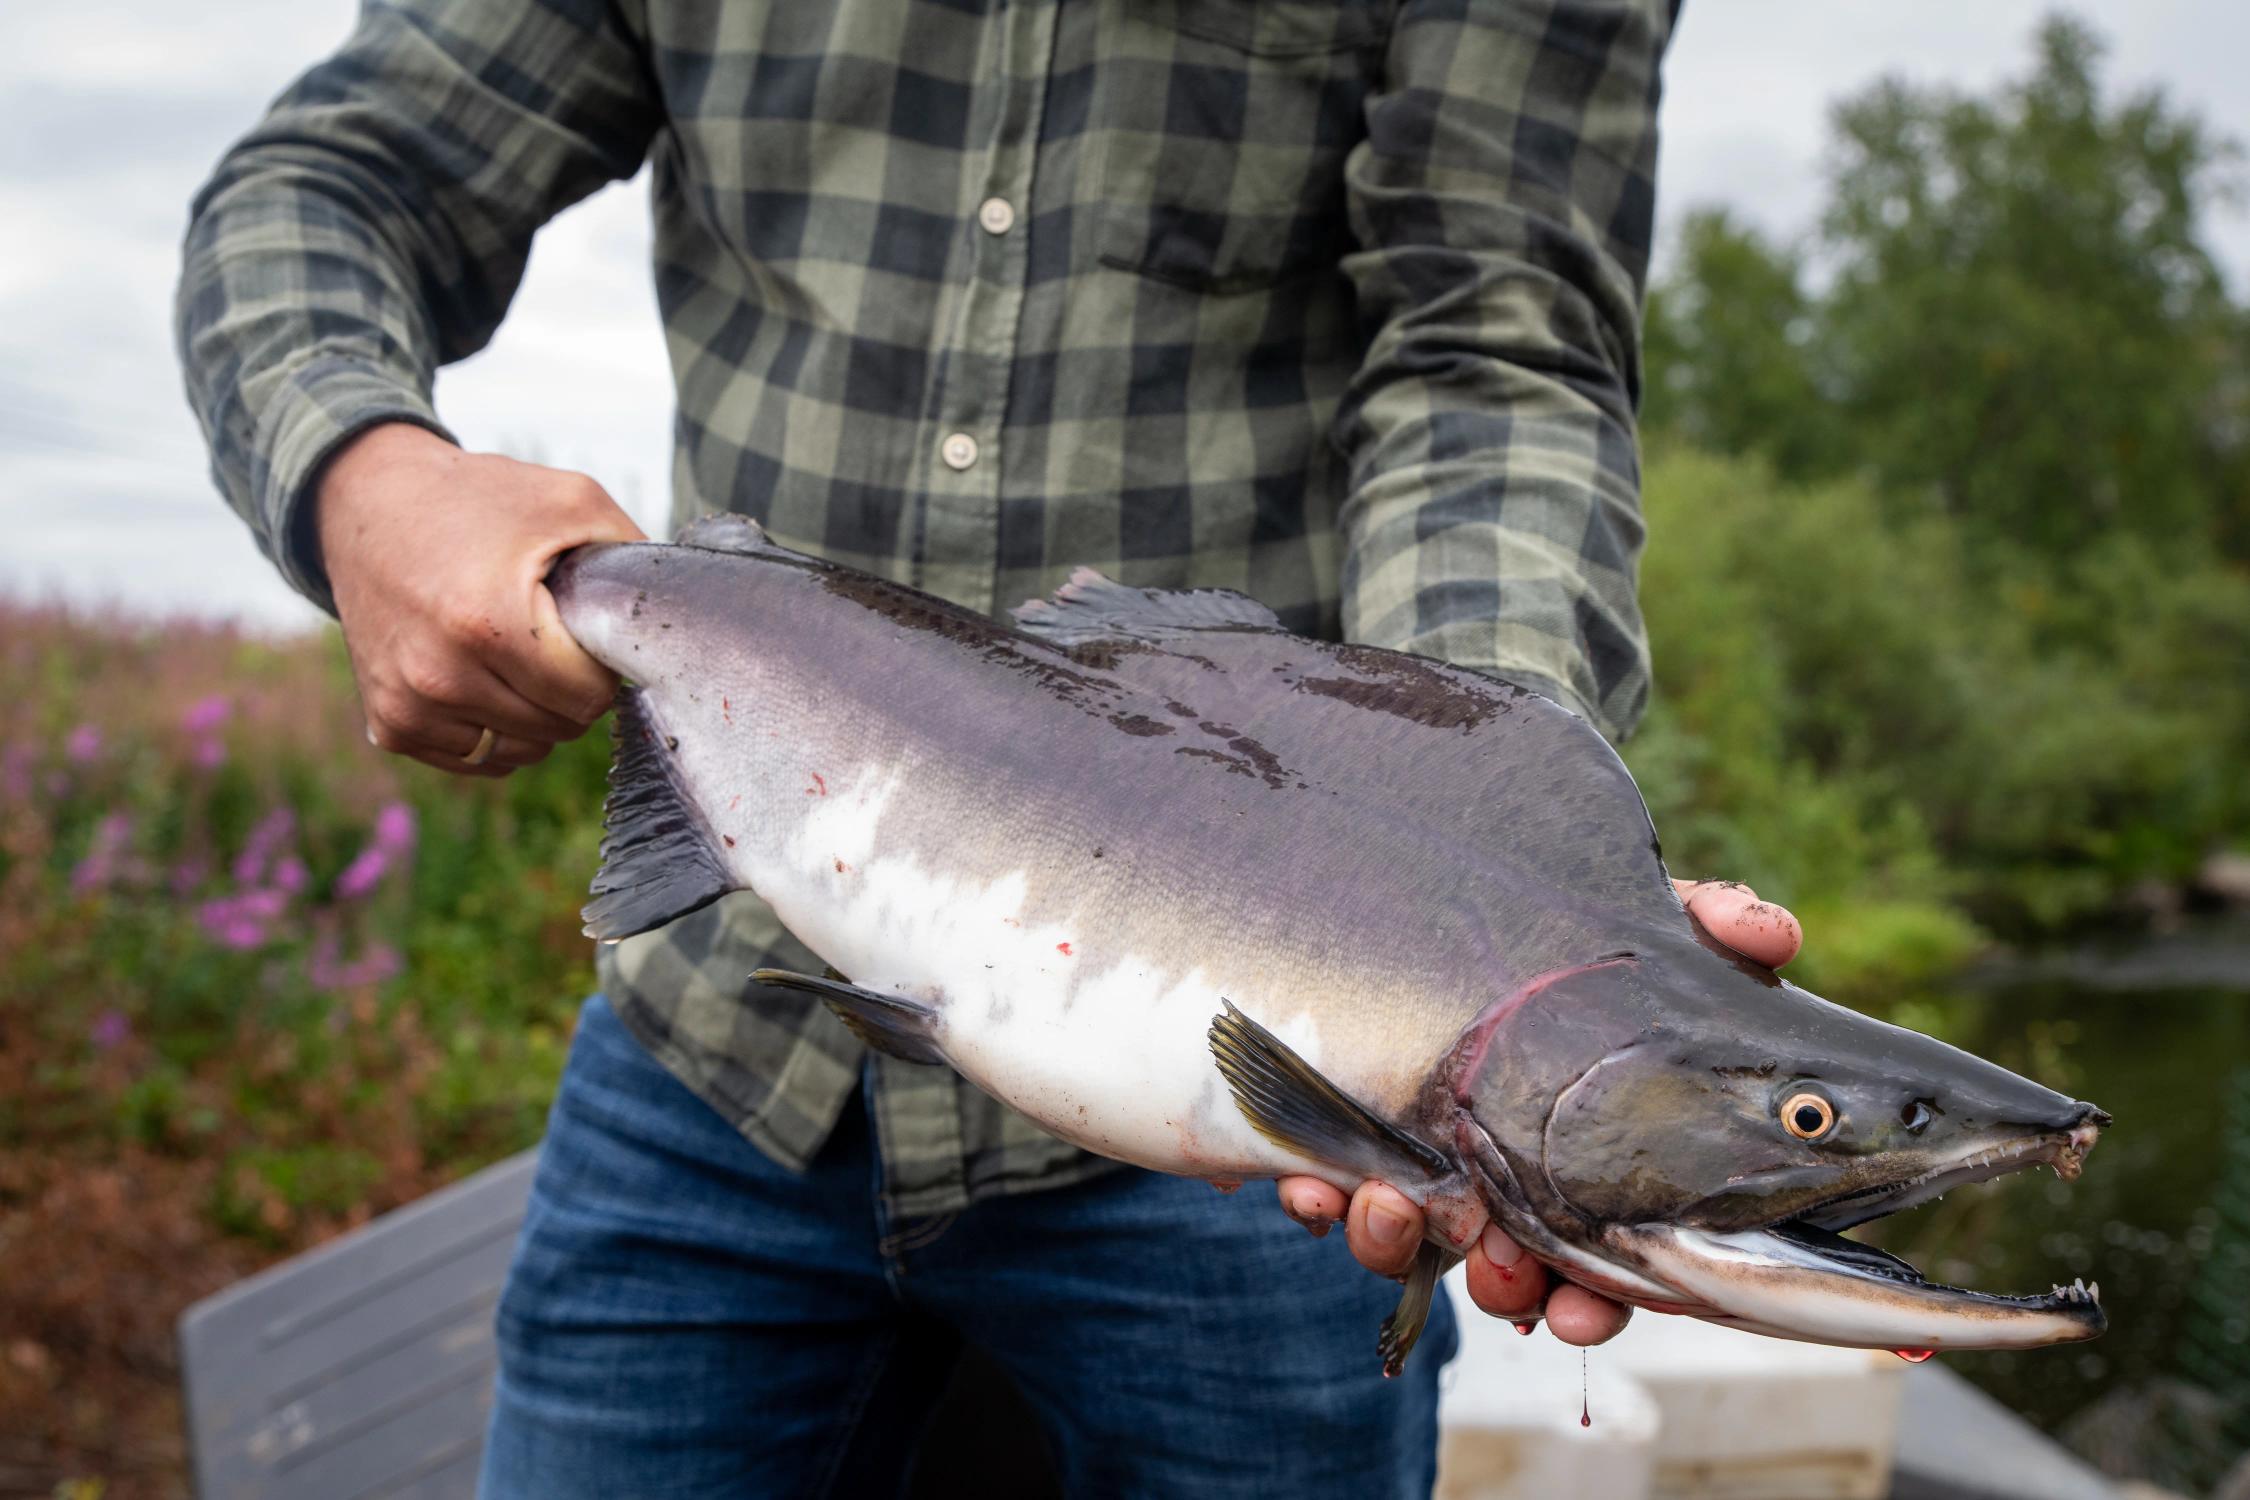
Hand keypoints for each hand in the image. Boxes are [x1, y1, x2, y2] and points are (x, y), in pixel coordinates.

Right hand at [315, 423, 645, 777]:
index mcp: (485, 623)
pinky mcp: (389, 724)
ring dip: (536, 713)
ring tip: (516, 651)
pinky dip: (494, 728)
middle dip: (571, 688)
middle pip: (558, 728)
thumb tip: (687, 613)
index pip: (585, 697)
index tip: (585, 631)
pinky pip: (476, 757)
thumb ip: (632, 558)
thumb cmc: (479, 499)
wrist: (367, 503)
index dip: (600, 666)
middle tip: (550, 636)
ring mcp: (409, 706)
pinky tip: (484, 676)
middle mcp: (439, 675)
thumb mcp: (569, 500)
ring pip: (521, 751)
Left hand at [1273, 877, 1803, 1345]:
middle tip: (1500, 1273)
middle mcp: (1504, 1176)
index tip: (1579, 1308)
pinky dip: (1318, 1198)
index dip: (1599, 1300)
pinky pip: (1323, 1194)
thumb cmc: (1547, 932)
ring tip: (1391, 1204)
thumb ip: (1705, 923)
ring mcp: (1417, 1160)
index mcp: (1589, 1157)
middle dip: (1504, 1285)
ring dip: (1398, 1241)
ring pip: (1411, 1243)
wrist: (1390, 906)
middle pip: (1511, 1272)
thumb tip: (1769, 931)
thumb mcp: (1630, 922)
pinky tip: (1311, 1188)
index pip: (1611, 1258)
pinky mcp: (1336, 1140)